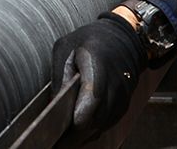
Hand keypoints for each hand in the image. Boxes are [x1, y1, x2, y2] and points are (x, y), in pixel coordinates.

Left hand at [51, 13, 147, 140]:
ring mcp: (122, 97)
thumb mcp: (66, 48)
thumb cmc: (92, 39)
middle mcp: (114, 85)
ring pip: (100, 127)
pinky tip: (79, 127)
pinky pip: (107, 124)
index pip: (87, 106)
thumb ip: (59, 76)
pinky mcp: (123, 104)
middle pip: (93, 123)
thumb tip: (53, 105)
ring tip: (64, 137)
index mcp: (97, 67)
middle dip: (73, 135)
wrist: (123, 37)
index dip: (71, 123)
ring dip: (82, 135)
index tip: (53, 131)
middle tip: (55, 140)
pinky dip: (92, 128)